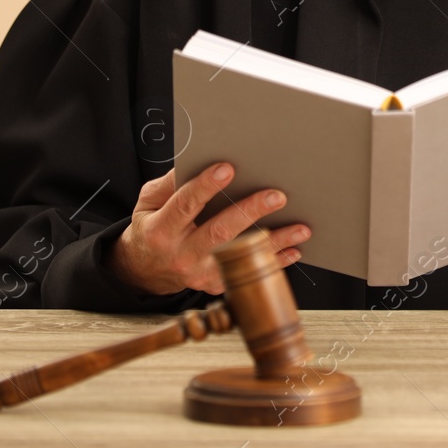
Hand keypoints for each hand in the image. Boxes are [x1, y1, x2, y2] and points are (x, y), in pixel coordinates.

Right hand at [108, 163, 309, 296]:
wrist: (145, 270)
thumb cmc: (153, 226)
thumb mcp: (148, 202)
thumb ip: (169, 184)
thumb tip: (194, 162)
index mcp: (161, 230)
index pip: (185, 205)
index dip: (205, 186)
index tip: (228, 168)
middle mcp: (181, 255)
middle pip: (219, 233)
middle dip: (250, 212)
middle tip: (277, 196)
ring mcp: (199, 274)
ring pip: (240, 257)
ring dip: (274, 242)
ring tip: (301, 228)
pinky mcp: (215, 285)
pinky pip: (248, 273)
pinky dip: (274, 262)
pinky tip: (294, 249)